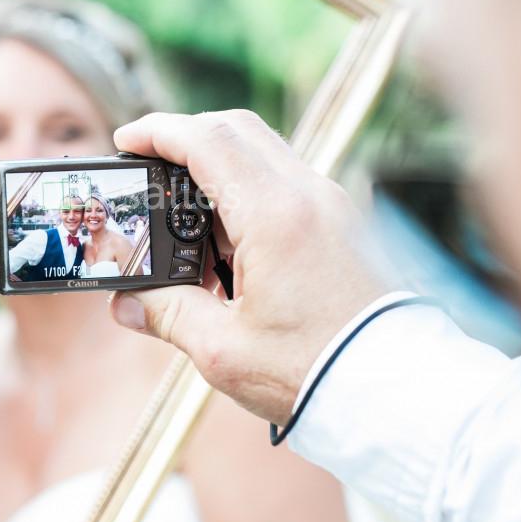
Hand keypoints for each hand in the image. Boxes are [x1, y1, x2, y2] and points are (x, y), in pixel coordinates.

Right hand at [109, 110, 390, 424]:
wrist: (394, 392)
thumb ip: (166, 314)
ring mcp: (332, 205)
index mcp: (274, 215)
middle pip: (236, 129)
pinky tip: (229, 243)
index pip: (207, 140)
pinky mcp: (344, 222)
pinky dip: (248, 190)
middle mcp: (308, 195)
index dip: (158, 132)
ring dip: (218, 165)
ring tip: (184, 220)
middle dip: (185, 136)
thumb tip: (126, 303)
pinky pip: (287, 182)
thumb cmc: (314, 371)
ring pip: (264, 152)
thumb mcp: (223, 350)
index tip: (126, 140)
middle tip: (149, 165)